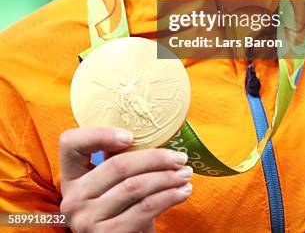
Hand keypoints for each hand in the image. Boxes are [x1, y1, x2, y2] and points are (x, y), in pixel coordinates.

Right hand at [59, 127, 191, 232]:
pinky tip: (182, 192)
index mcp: (70, 177)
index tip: (131, 135)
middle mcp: (73, 198)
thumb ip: (118, 162)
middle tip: (180, 157)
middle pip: (117, 165)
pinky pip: (145, 208)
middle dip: (155, 158)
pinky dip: (169, 197)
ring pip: (135, 186)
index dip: (100, 134)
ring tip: (185, 173)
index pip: (71, 143)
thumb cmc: (119, 210)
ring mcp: (87, 220)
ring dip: (167, 178)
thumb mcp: (111, 185)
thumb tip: (152, 134)